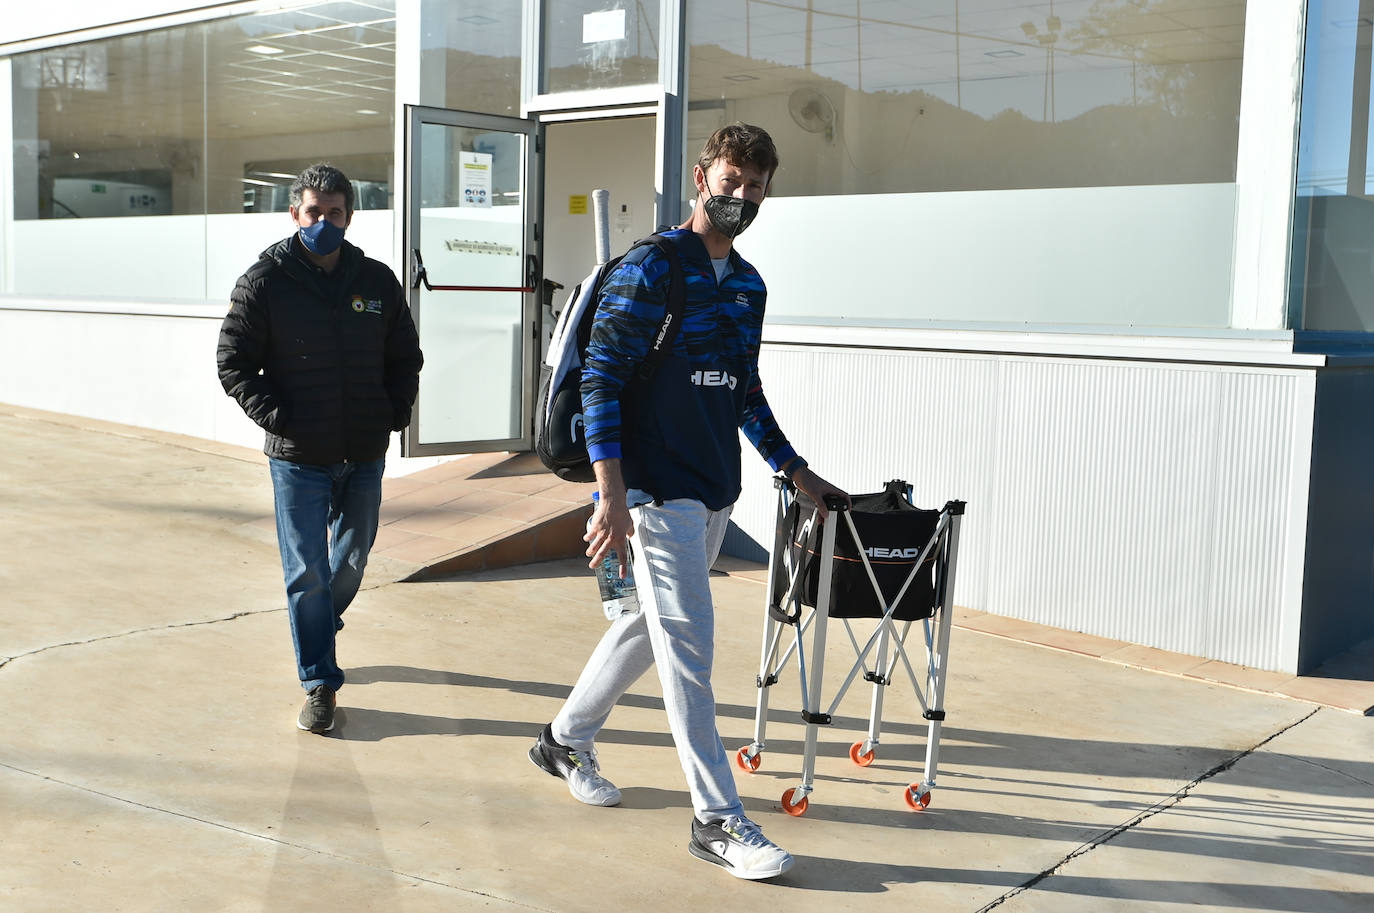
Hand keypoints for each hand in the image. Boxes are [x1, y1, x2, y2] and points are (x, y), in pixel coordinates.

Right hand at [585, 459, 634, 577]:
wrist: (614, 502)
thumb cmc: (623, 513)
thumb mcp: (630, 524)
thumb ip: (630, 532)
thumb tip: (630, 535)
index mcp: (621, 539)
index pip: (622, 556)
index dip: (623, 568)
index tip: (622, 577)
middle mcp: (611, 538)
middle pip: (602, 554)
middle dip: (597, 562)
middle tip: (592, 567)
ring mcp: (602, 533)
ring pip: (594, 546)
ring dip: (591, 551)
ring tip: (589, 554)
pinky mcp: (595, 527)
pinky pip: (590, 535)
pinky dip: (588, 537)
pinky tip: (586, 538)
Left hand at [793, 466, 849, 520]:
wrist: (800, 477)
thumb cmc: (809, 480)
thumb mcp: (816, 494)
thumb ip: (821, 505)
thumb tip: (826, 514)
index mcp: (832, 489)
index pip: (845, 496)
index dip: (848, 503)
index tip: (848, 511)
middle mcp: (829, 492)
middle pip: (836, 503)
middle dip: (835, 511)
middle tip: (833, 517)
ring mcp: (824, 495)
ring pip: (828, 506)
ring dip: (826, 513)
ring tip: (824, 520)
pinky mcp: (818, 496)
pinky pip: (822, 506)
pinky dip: (821, 511)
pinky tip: (819, 516)